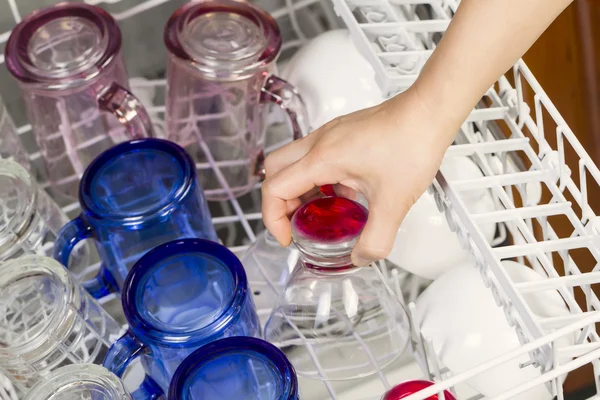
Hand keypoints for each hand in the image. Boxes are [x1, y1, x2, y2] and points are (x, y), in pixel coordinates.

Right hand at [261, 87, 458, 265]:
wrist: (429, 112)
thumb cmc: (412, 143)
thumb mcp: (393, 204)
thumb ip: (376, 239)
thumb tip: (361, 257)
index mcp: (322, 159)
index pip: (274, 188)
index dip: (273, 219)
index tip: (288, 237)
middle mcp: (319, 143)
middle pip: (274, 171)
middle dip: (278, 202)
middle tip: (295, 223)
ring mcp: (329, 135)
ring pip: (293, 162)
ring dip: (298, 190)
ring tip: (318, 212)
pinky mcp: (342, 134)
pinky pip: (314, 157)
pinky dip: (317, 179)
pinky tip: (343, 194)